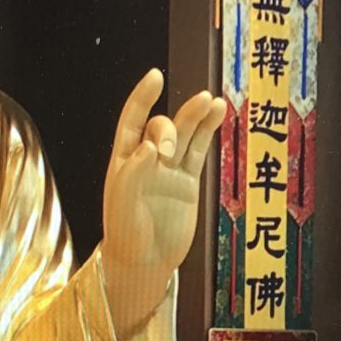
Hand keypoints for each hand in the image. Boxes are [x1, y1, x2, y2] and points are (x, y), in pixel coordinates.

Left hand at [101, 69, 224, 339]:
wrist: (144, 264)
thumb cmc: (125, 234)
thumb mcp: (122, 204)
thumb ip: (134, 173)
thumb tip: (148, 147)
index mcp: (123, 160)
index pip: (132, 120)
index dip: (142, 98)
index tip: (156, 76)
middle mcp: (146, 160)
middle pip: (160, 128)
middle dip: (166, 130)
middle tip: (167, 152)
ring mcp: (169, 170)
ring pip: (184, 134)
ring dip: (195, 115)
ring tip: (210, 100)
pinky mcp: (188, 182)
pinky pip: (199, 151)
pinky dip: (208, 132)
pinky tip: (219, 113)